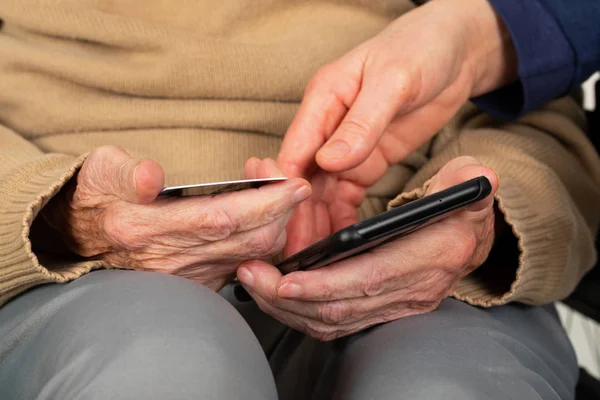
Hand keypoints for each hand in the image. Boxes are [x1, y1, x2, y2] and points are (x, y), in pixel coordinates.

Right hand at [41, 146, 310, 290]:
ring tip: (280, 192)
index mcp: (144, 227)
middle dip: (282, 212)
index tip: (293, 183)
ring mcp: (186, 276)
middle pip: (246, 241)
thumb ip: (128, 171)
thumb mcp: (102, 171)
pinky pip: (245, 265)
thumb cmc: (100, 196)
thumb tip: (152, 176)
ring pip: (252, 256)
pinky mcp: (198, 282)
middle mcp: (170, 258)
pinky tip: (267, 217)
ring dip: (276, 224)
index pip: (219, 218)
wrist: (84, 238)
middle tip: (295, 183)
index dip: (263, 203)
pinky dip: (264, 241)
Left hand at [236, 157, 497, 340]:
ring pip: (332, 319)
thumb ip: (468, 181)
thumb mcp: (466, 187)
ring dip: (287, 304)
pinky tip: (274, 289)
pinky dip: (300, 307)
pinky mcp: (380, 307)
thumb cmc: (461, 207)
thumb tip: (481, 177)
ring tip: (253, 279)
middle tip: (250, 274)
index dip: (326, 283)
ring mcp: (396, 304)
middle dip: (290, 296)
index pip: (371, 279)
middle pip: (342, 307)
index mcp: (432, 257)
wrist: (470, 238)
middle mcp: (413, 290)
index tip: (287, 278)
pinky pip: (335, 318)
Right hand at [278, 0, 515, 254]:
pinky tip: (342, 239)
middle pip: (305, 177)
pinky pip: (348, 194)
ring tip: (317, 255)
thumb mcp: (394, 80)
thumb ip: (362, 121)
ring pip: (323, 191)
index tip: (286, 218)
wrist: (456, 52)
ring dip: (318, 221)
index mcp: (324, 98)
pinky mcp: (368, 160)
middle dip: (300, 213)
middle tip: (301, 250)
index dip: (287, 184)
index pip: (295, 147)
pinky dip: (343, 217)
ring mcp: (348, 145)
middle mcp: (329, 125)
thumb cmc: (421, 48)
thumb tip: (331, 161)